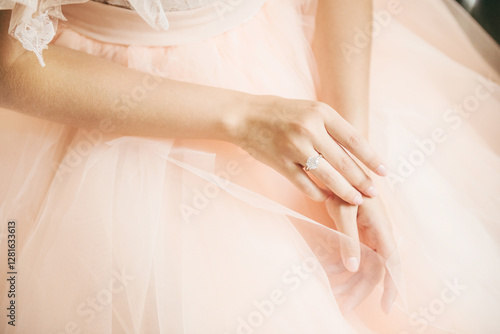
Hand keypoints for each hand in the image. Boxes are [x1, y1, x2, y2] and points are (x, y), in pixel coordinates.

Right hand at [231, 95, 386, 204]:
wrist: (244, 116)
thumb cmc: (279, 112)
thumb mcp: (308, 110)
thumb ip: (330, 127)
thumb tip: (356, 152)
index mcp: (320, 113)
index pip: (354, 139)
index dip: (371, 158)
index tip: (384, 171)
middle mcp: (309, 129)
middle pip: (343, 161)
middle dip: (362, 180)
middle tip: (373, 193)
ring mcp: (294, 147)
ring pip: (327, 176)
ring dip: (344, 191)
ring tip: (356, 200)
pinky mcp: (281, 163)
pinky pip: (305, 184)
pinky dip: (318, 193)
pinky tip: (325, 198)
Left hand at [325, 195, 400, 313]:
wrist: (337, 167)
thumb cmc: (342, 184)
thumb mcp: (343, 210)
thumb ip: (348, 238)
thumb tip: (353, 268)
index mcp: (381, 229)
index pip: (391, 264)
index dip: (392, 287)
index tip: (386, 307)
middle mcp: (378, 235)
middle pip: (373, 271)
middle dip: (359, 291)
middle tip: (342, 307)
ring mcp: (368, 234)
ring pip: (363, 265)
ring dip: (348, 280)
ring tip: (331, 293)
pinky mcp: (358, 232)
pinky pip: (353, 255)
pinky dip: (341, 265)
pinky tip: (327, 271)